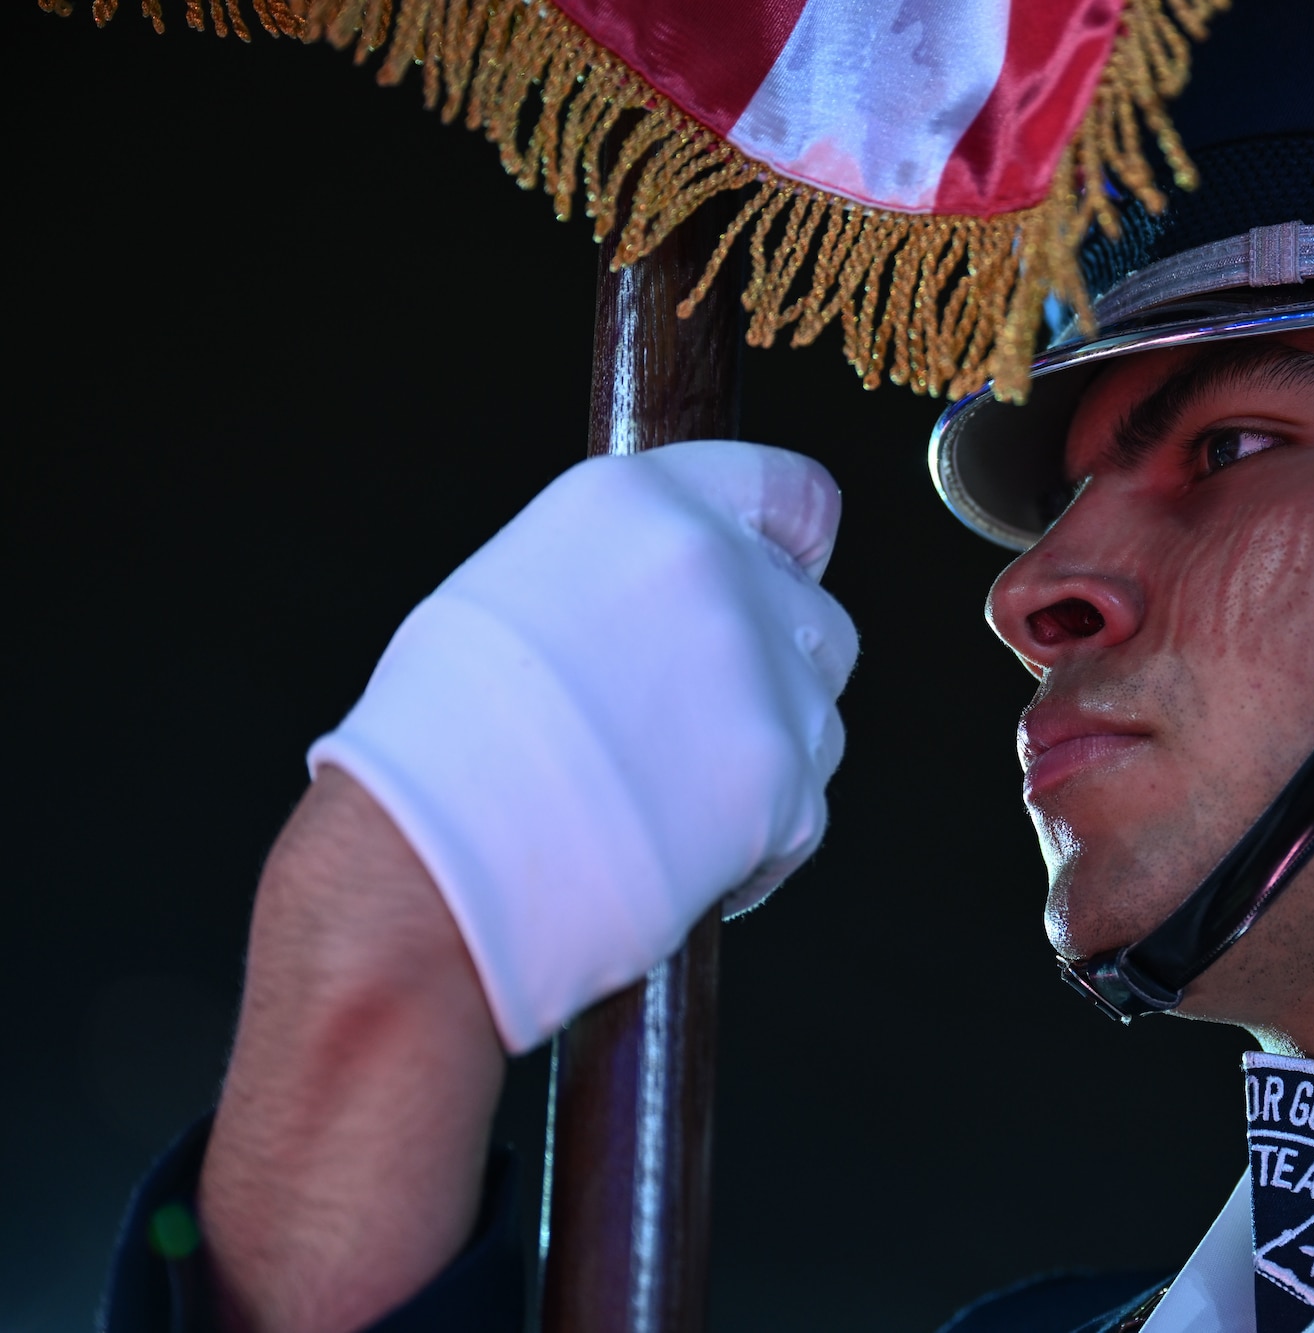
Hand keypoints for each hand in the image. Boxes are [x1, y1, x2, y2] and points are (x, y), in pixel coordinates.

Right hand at [309, 440, 858, 1049]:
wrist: (425, 865)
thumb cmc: (437, 748)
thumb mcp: (513, 592)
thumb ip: (624, 580)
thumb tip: (674, 612)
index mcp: (638, 504)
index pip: (789, 493)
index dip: (796, 546)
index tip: (793, 579)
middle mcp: (712, 570)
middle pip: (813, 618)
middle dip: (774, 673)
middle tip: (696, 730)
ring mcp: (757, 675)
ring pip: (817, 717)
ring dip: (765, 759)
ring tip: (665, 803)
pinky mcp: (782, 779)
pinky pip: (805, 814)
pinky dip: (758, 844)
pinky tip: (675, 857)